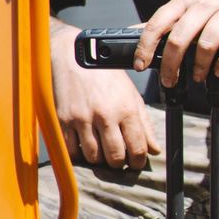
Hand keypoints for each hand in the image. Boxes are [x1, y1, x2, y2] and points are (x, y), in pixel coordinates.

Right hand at [52, 32, 154, 169]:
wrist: (73, 56)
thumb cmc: (104, 74)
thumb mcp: (130, 93)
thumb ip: (144, 123)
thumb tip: (154, 149)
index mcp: (125, 108)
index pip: (137, 148)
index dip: (138, 162)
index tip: (135, 162)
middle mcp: (105, 115)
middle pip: (115, 157)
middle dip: (118, 163)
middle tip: (117, 158)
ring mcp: (83, 119)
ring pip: (93, 157)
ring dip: (98, 159)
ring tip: (100, 149)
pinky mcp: (64, 120)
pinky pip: (72, 150)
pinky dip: (78, 153)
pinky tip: (83, 145)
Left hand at [136, 0, 218, 87]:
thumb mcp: (190, 15)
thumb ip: (165, 25)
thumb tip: (129, 34)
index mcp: (186, 0)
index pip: (159, 21)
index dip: (147, 45)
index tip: (140, 65)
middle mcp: (206, 2)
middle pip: (181, 35)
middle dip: (171, 63)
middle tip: (169, 80)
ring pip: (208, 41)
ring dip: (200, 66)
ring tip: (199, 78)